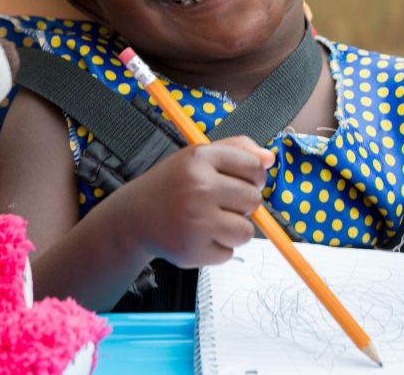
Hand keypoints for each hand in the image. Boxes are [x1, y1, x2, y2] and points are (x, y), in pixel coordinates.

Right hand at [117, 135, 272, 267]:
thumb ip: (236, 150)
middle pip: (254, 200)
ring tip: (211, 222)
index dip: (254, 177)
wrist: (133, 217)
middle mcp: (198, 187)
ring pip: (246, 231)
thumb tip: (270, 158)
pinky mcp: (193, 249)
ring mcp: (196, 220)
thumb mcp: (198, 157)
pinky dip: (217, 249)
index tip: (242, 182)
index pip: (254, 167)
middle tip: (220, 204)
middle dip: (243, 205)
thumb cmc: (172, 185)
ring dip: (234, 230)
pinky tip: (198, 236)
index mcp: (200, 158)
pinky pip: (229, 253)